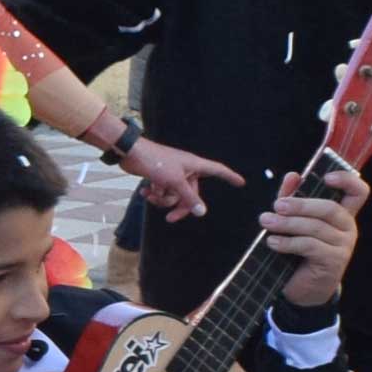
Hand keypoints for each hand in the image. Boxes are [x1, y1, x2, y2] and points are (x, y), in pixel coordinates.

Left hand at [116, 132, 230, 222]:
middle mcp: (186, 169)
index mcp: (194, 165)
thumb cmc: (155, 161)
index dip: (229, 176)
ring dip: (162, 199)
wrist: (131, 153)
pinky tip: (145, 192)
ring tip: (151, 194)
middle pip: (192, 193)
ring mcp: (173, 174)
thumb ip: (189, 198)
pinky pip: (164, 192)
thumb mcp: (174, 182)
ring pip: (175, 195)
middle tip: (169, 219)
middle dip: (179, 205)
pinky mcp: (160, 177)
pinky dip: (155, 194)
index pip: (218, 170)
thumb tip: (202, 212)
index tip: (241, 182)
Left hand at [258, 162, 361, 308]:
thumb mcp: (295, 221)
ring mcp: (344, 246)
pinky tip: (273, 242)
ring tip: (266, 222)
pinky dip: (288, 242)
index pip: (359, 192)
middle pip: (330, 208)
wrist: (304, 289)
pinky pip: (309, 246)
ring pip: (315, 228)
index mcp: (342, 214)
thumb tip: (292, 175)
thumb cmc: (300, 251)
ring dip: (287, 224)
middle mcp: (348, 228)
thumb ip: (293, 199)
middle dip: (300, 205)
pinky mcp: (334, 261)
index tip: (325, 177)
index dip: (347, 180)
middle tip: (276, 206)